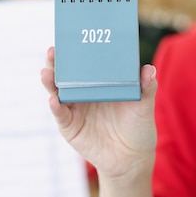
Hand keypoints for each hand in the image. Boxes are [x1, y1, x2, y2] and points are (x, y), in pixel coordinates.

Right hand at [40, 46, 158, 179]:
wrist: (131, 159)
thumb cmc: (138, 128)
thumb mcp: (144, 107)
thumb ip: (146, 89)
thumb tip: (149, 69)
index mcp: (100, 82)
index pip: (84, 62)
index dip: (76, 50)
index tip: (70, 37)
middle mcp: (84, 92)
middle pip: (65, 73)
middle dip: (56, 62)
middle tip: (52, 51)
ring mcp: (74, 108)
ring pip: (57, 91)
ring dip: (50, 81)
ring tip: (46, 72)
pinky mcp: (70, 126)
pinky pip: (60, 114)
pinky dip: (55, 107)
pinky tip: (53, 100)